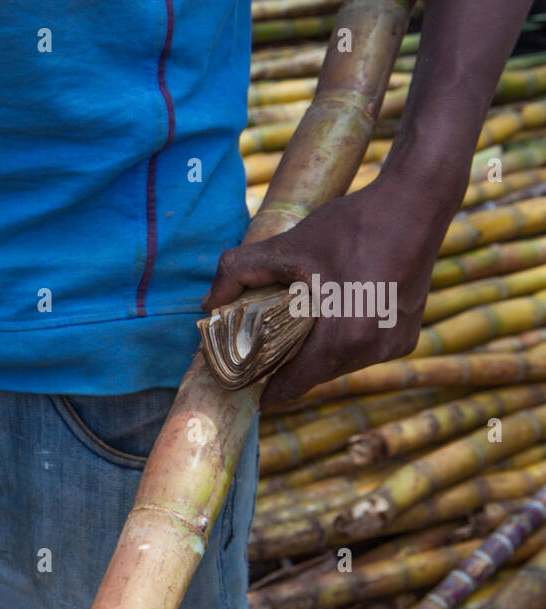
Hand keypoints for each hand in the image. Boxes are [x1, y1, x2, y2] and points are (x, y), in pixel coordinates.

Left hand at [202, 173, 449, 408]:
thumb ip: (239, 272)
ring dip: (316, 354)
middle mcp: (374, 350)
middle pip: (315, 375)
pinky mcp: (407, 337)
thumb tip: (207, 303)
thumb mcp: (288, 246)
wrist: (417, 202)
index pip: (293, 386)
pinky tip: (330, 319)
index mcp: (344, 338)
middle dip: (287, 366)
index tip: (243, 386)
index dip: (265, 389)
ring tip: (294, 333)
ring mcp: (395, 345)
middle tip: (260, 352)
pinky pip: (362, 352)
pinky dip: (343, 342)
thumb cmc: (353, 225)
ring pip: (340, 365)